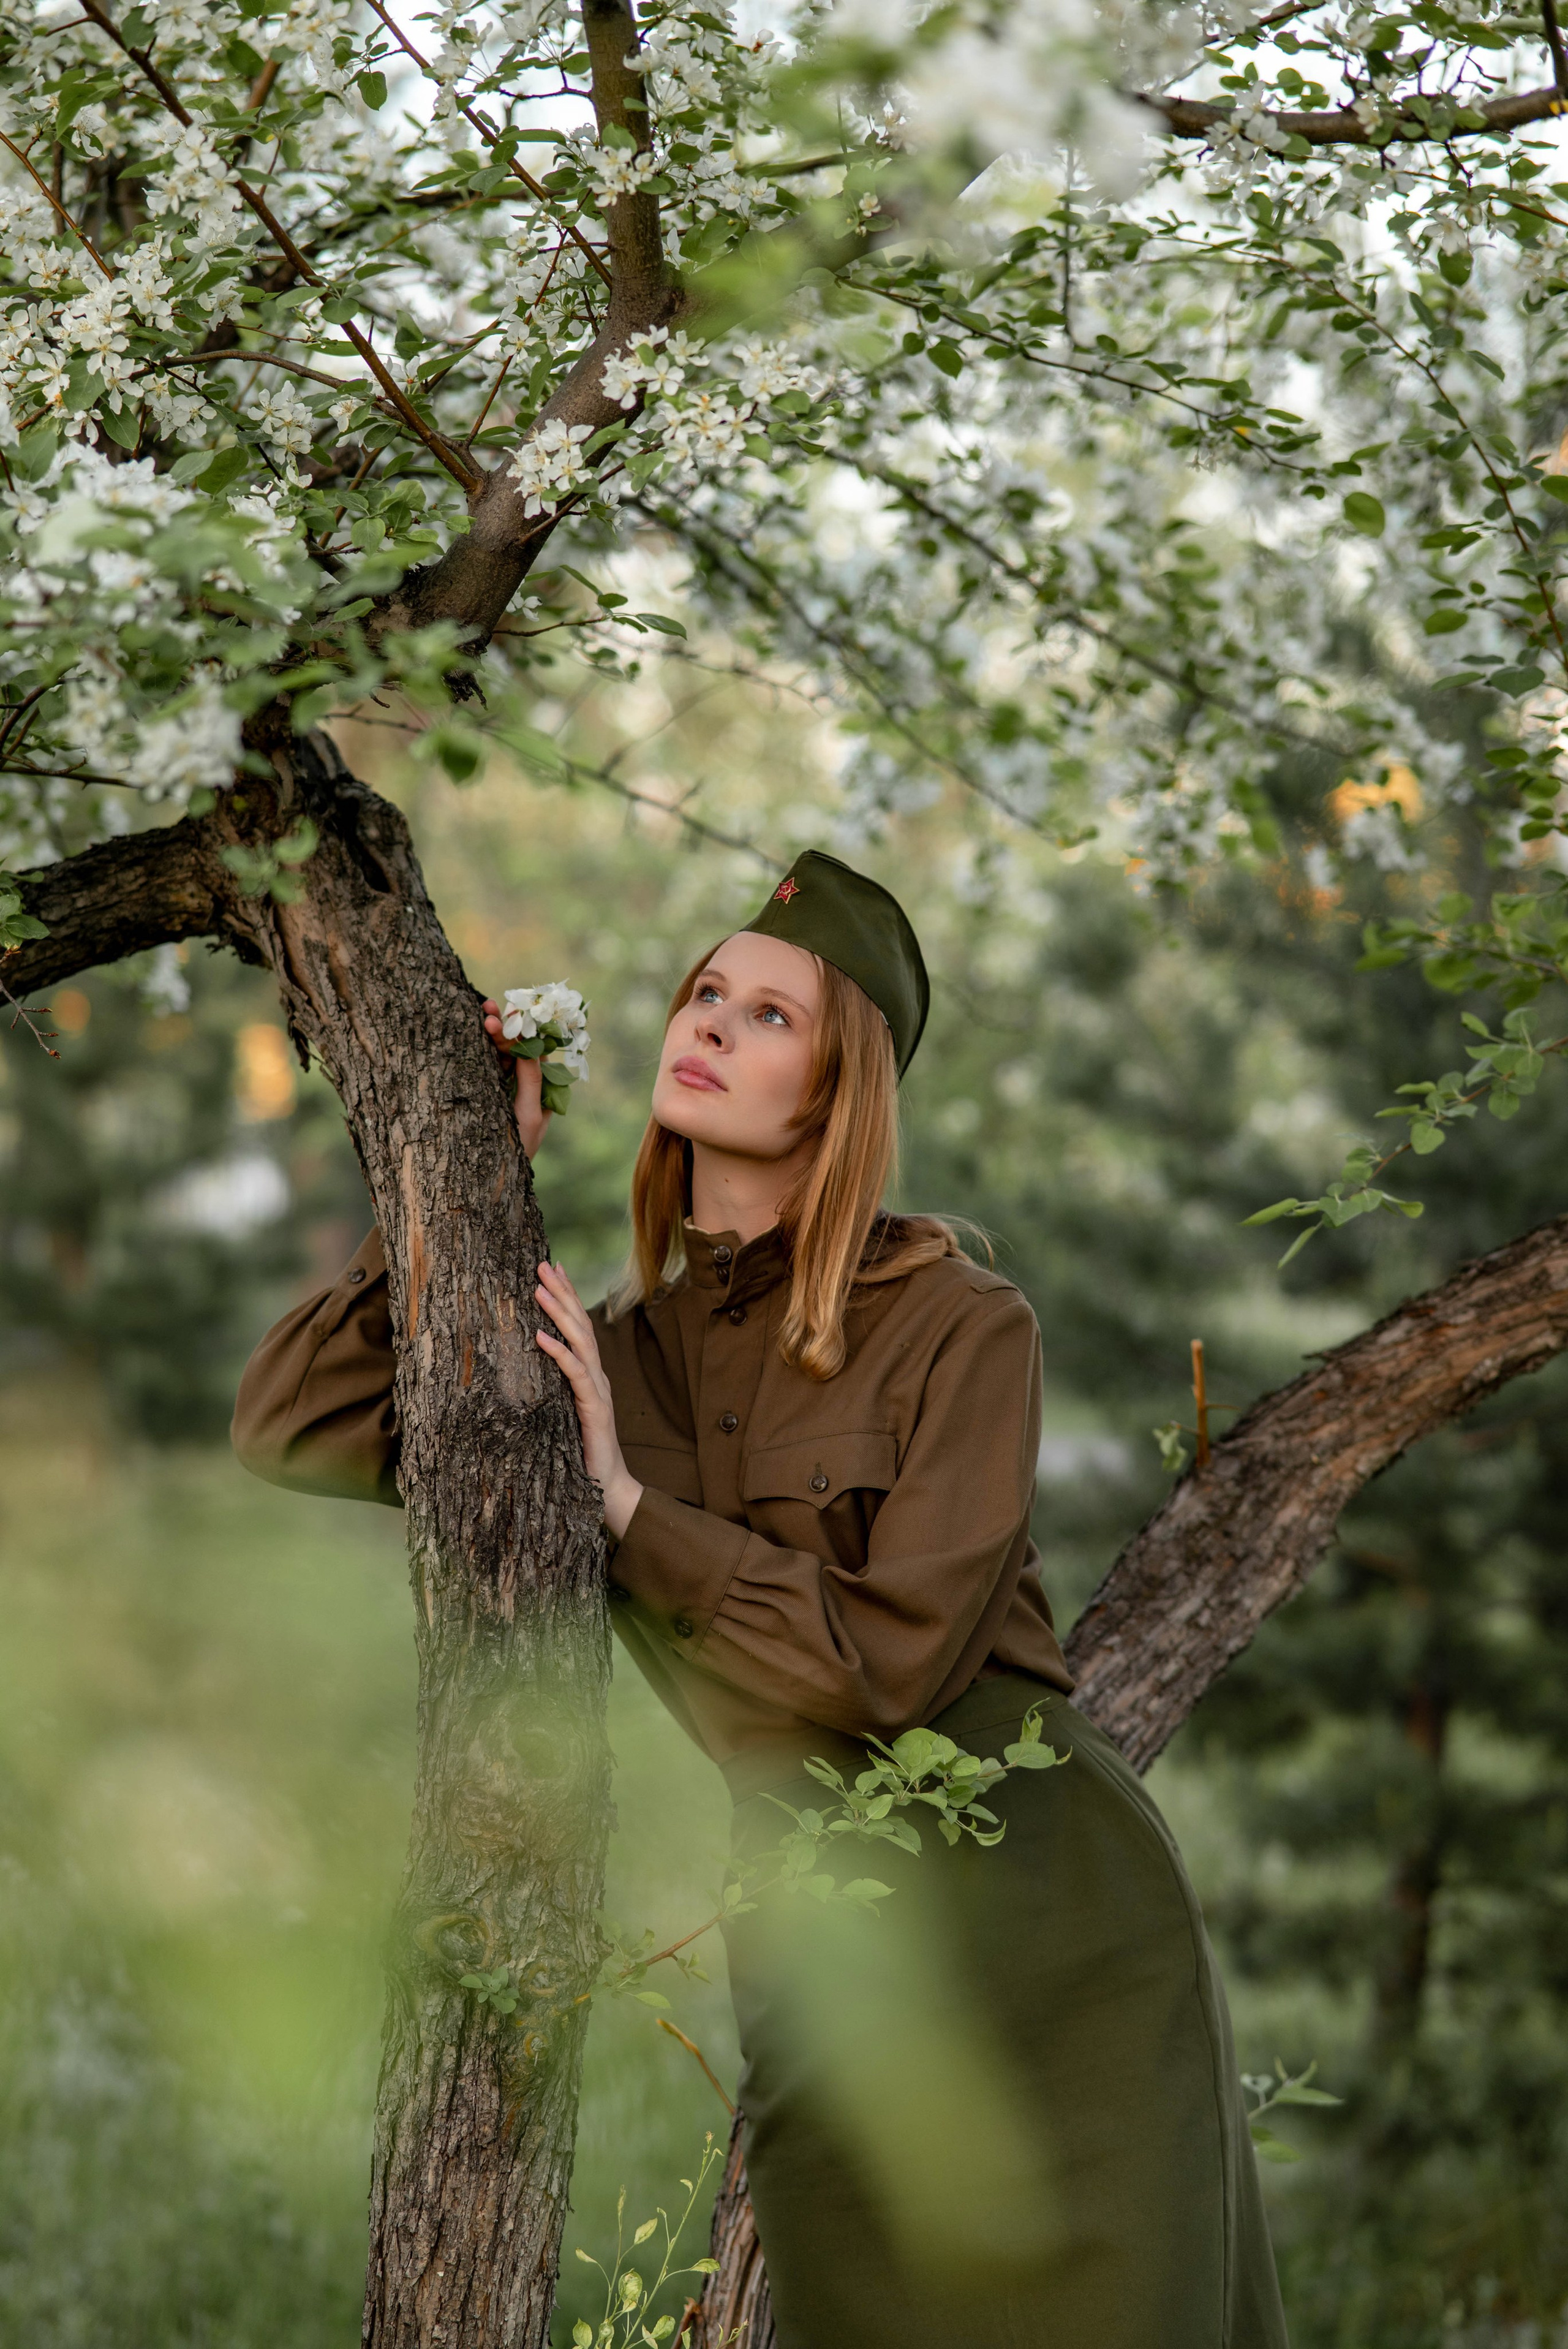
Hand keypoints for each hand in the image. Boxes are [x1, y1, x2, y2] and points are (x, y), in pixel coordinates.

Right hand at [482, 998, 551, 1158]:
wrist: (491, 1178)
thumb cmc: (518, 1148)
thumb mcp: (528, 1114)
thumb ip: (531, 1081)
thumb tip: (530, 1046)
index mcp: (545, 1088)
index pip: (535, 1052)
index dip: (524, 1031)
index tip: (509, 1015)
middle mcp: (529, 1083)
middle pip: (518, 1047)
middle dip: (506, 1028)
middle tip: (488, 1010)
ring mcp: (508, 1086)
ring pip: (502, 1053)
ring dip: (493, 1033)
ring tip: (482, 1013)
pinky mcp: (490, 1090)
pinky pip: (489, 1065)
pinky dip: (482, 1048)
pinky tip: (474, 1031)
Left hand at [534, 1259, 643, 1538]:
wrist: (607, 1488)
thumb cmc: (582, 1454)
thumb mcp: (563, 1414)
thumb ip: (555, 1389)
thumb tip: (528, 1364)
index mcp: (588, 1375)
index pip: (578, 1326)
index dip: (567, 1295)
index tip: (553, 1267)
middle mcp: (596, 1377)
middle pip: (580, 1324)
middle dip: (562, 1292)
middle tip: (543, 1263)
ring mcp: (597, 1391)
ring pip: (580, 1342)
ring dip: (559, 1313)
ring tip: (538, 1288)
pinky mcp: (594, 1409)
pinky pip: (575, 1375)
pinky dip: (558, 1353)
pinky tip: (540, 1337)